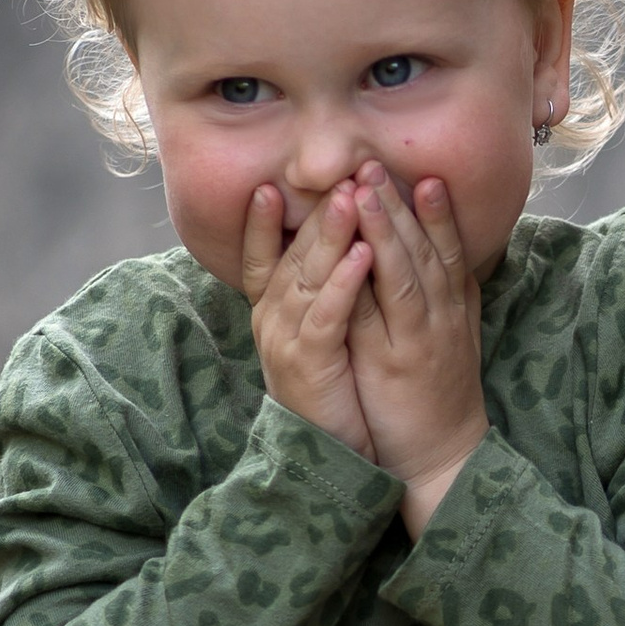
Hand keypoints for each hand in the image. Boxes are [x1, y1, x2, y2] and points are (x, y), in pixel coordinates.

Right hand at [242, 179, 373, 450]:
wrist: (341, 452)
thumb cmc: (338, 385)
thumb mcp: (325, 330)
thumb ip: (325, 287)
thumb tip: (342, 238)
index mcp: (275, 309)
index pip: (261, 256)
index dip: (262, 222)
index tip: (270, 184)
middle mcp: (273, 320)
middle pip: (293, 255)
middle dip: (319, 212)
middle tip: (344, 173)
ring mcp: (287, 342)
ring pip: (307, 277)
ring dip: (330, 236)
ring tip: (352, 197)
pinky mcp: (310, 365)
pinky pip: (327, 316)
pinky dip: (344, 284)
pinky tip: (363, 256)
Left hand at [344, 168, 486, 533]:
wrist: (444, 456)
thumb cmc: (442, 398)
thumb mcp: (457, 340)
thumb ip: (453, 299)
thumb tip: (449, 258)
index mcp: (454, 310)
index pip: (448, 251)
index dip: (438, 213)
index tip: (425, 175)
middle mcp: (442, 318)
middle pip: (424, 251)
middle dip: (400, 205)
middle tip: (376, 164)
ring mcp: (419, 339)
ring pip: (405, 273)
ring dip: (386, 229)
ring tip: (365, 190)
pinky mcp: (394, 363)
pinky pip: (380, 314)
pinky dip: (368, 279)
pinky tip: (354, 251)